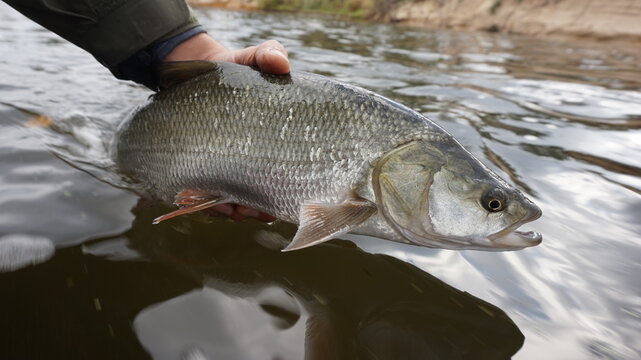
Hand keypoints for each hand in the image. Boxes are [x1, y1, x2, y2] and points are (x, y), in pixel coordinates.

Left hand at [164, 33, 284, 222]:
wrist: (197, 68)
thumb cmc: (237, 66)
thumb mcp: (254, 58)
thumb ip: (270, 55)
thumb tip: (281, 63)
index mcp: (274, 143)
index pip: (287, 174)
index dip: (290, 191)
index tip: (287, 199)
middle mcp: (255, 160)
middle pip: (263, 197)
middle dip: (262, 209)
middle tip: (259, 210)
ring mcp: (229, 166)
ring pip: (236, 202)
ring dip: (237, 211)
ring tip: (235, 210)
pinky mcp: (203, 167)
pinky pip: (206, 196)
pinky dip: (207, 204)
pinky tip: (208, 202)